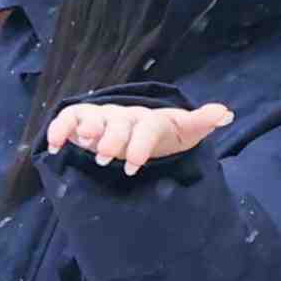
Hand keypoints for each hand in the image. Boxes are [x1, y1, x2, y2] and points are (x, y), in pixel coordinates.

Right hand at [45, 97, 234, 175]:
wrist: (143, 128)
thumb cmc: (164, 134)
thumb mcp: (185, 130)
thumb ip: (201, 122)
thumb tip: (227, 113)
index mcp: (149, 120)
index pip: (146, 127)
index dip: (139, 146)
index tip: (134, 167)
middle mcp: (124, 115)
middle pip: (118, 122)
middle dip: (112, 139)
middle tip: (106, 158)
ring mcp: (103, 117)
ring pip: (92, 117)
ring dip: (86, 128)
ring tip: (82, 142)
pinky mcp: (84, 122)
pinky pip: (69, 119)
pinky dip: (59, 129)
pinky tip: (54, 146)